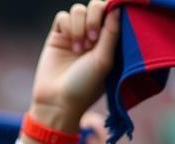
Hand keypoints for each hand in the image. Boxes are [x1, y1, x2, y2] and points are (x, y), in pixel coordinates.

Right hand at [30, 0, 120, 132]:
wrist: (57, 103)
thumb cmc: (85, 86)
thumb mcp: (104, 59)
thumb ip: (112, 31)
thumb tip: (118, 6)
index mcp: (107, 40)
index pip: (112, 12)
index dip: (111, 10)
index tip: (108, 24)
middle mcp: (91, 35)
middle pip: (96, 6)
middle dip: (95, 17)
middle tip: (92, 40)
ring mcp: (73, 35)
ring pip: (79, 10)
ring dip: (80, 25)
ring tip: (79, 48)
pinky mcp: (57, 38)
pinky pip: (62, 17)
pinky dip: (67, 26)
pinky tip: (69, 44)